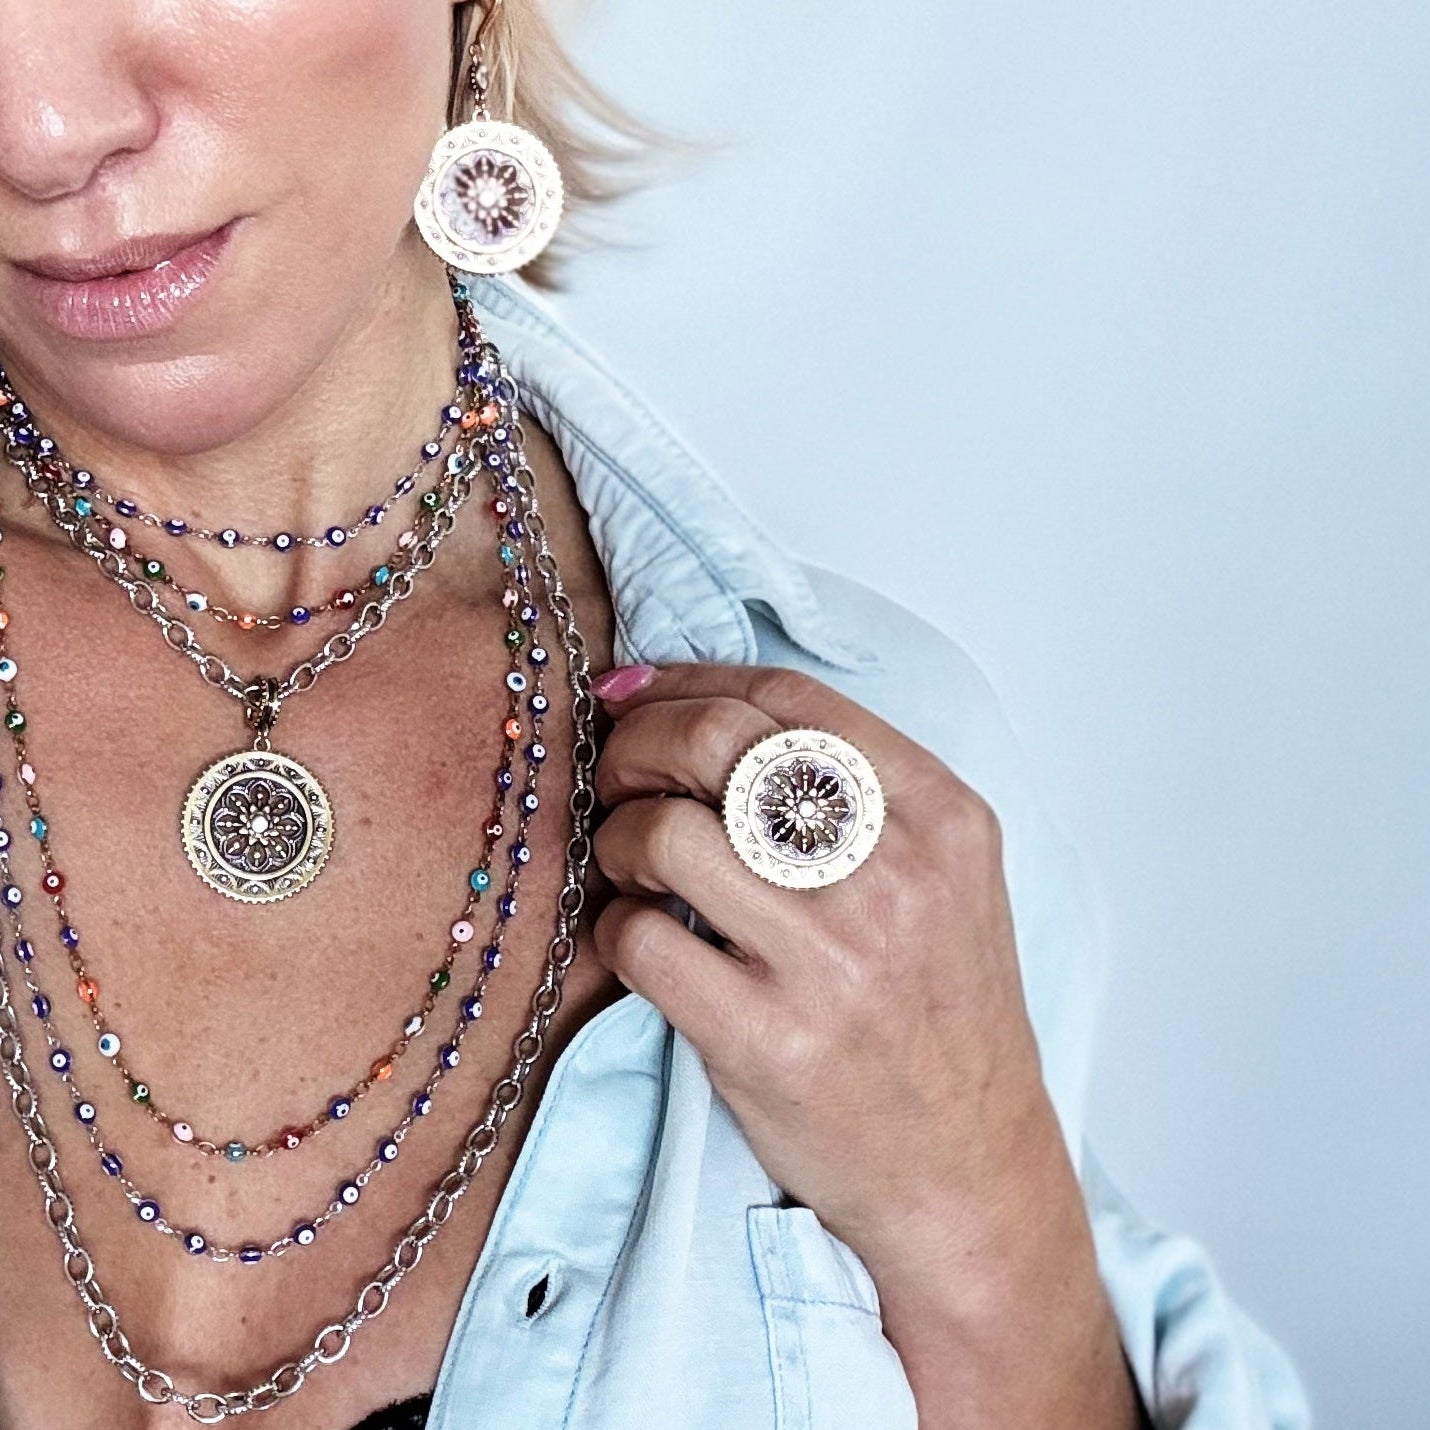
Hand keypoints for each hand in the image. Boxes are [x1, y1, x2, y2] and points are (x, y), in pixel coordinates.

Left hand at [587, 660, 1141, 1429]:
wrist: (969, 1169)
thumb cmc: (944, 1015)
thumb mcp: (947, 878)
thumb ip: (857, 790)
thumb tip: (705, 709)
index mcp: (942, 818)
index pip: (790, 699)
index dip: (691, 680)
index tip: (637, 690)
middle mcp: (894, 875)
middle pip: (721, 744)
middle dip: (638, 741)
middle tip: (616, 772)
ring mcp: (831, 960)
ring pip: (666, 833)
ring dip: (617, 837)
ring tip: (630, 866)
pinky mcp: (767, 1040)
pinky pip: (639, 940)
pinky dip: (615, 926)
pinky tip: (641, 939)